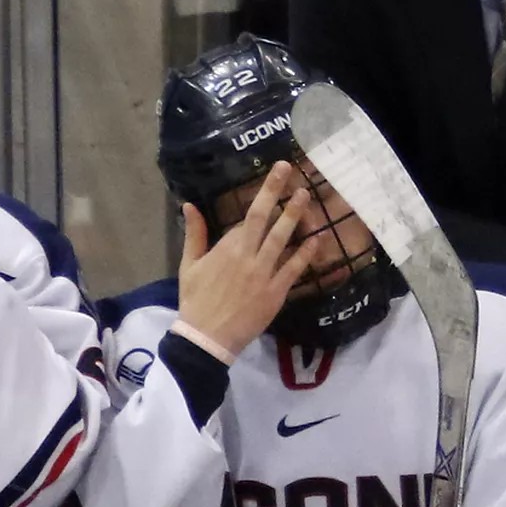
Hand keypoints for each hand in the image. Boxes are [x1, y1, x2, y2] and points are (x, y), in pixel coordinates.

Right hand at [171, 163, 330, 358]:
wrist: (206, 337)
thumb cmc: (196, 300)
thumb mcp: (189, 265)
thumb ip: (194, 234)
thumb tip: (188, 204)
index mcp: (226, 248)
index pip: (247, 219)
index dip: (261, 199)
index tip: (273, 179)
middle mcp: (247, 255)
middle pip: (264, 217)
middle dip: (275, 191)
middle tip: (288, 169)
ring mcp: (264, 273)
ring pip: (282, 238)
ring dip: (294, 215)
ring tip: (305, 195)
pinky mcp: (276, 292)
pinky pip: (294, 268)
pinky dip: (306, 253)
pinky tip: (317, 238)